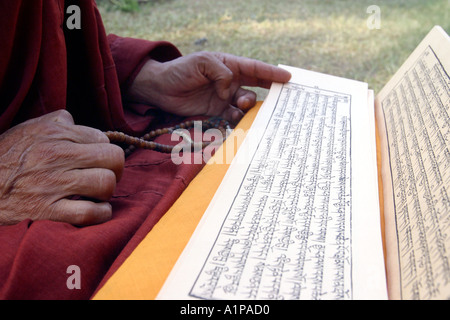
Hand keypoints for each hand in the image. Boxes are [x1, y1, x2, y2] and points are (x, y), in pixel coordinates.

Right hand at [0, 110, 124, 225]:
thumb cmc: (7, 156)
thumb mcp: (30, 128)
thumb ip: (59, 122)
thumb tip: (80, 125)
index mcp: (55, 134)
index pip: (103, 138)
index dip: (103, 150)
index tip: (96, 160)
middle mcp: (56, 156)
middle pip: (113, 159)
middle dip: (115, 169)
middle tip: (105, 175)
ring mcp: (53, 184)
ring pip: (105, 184)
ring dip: (107, 192)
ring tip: (97, 193)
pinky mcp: (47, 211)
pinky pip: (90, 213)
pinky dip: (101, 214)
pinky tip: (96, 210)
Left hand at [127, 52, 290, 122]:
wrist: (161, 88)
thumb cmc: (181, 70)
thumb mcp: (202, 62)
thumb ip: (222, 73)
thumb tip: (231, 91)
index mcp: (230, 65)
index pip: (255, 69)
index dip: (272, 73)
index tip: (288, 79)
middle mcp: (230, 82)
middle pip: (255, 88)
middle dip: (266, 94)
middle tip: (271, 100)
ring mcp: (224, 99)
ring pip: (245, 105)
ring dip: (247, 108)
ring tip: (240, 108)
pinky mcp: (216, 113)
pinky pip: (233, 118)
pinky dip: (237, 120)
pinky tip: (235, 120)